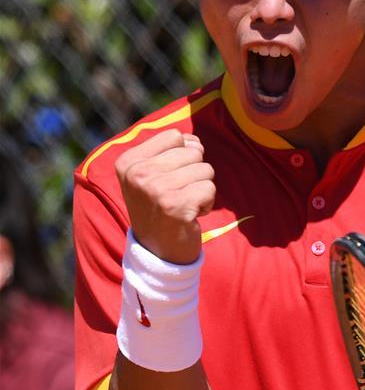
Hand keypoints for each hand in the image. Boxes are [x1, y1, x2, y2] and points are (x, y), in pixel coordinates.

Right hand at [115, 130, 214, 264]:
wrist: (157, 252)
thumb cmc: (158, 208)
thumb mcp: (152, 175)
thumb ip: (172, 151)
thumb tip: (194, 141)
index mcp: (128, 162)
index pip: (174, 136)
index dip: (183, 155)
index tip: (170, 178)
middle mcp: (138, 173)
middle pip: (192, 152)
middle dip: (194, 173)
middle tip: (178, 195)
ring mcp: (156, 189)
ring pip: (205, 169)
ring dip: (201, 189)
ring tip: (184, 204)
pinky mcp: (176, 205)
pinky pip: (210, 188)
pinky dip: (207, 203)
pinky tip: (191, 215)